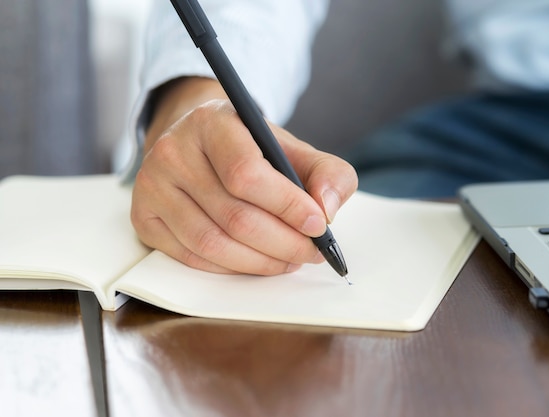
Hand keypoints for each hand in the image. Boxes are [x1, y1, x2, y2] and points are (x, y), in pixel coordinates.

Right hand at [130, 77, 357, 274]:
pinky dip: (231, 268)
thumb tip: (327, 209)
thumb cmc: (252, 150)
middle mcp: (173, 151)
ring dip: (261, 262)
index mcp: (212, 123)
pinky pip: (192, 258)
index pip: (247, 173)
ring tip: (289, 259)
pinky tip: (256, 261)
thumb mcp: (293, 149)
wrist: (200, 145)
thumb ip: (327, 172)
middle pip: (233, 216)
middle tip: (311, 252)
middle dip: (283, 243)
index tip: (319, 225)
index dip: (287, 206)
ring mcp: (151, 186)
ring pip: (212, 244)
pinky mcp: (143, 218)